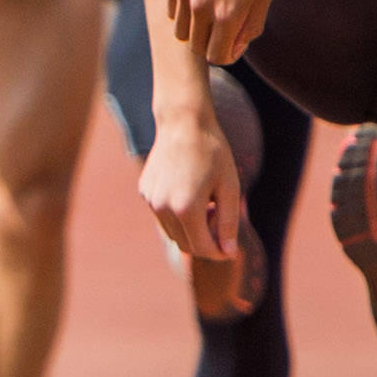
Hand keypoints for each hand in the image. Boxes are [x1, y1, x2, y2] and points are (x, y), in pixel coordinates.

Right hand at [136, 110, 242, 288]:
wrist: (183, 123)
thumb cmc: (212, 153)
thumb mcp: (230, 188)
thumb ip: (229, 223)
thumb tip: (228, 252)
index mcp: (186, 209)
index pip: (202, 248)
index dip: (219, 253)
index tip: (231, 249)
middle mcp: (163, 208)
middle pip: (185, 245)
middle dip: (205, 241)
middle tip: (219, 216)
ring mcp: (150, 200)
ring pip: (172, 232)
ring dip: (190, 229)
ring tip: (205, 203)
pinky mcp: (144, 192)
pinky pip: (162, 215)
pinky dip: (177, 214)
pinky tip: (189, 190)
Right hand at [163, 0, 274, 64]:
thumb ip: (250, 27)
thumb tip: (234, 47)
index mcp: (228, 15)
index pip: (218, 57)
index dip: (229, 55)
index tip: (235, 42)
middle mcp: (201, 8)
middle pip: (197, 48)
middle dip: (212, 43)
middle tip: (226, 26)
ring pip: (180, 32)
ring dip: (196, 29)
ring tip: (211, 11)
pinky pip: (172, 10)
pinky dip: (184, 11)